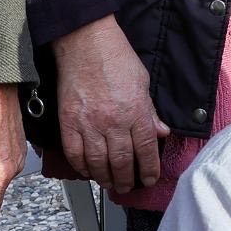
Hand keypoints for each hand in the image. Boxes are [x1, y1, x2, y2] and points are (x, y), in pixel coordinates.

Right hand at [52, 15, 170, 194]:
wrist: (85, 43)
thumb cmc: (116, 58)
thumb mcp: (143, 82)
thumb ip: (151, 111)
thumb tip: (162, 132)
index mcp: (136, 111)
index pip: (147, 149)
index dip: (149, 169)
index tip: (149, 179)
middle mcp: (113, 122)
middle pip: (122, 161)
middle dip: (126, 179)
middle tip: (126, 187)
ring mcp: (89, 124)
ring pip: (98, 163)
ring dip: (104, 178)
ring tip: (109, 183)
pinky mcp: (69, 122)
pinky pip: (75, 153)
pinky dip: (81, 167)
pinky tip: (88, 171)